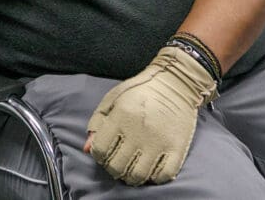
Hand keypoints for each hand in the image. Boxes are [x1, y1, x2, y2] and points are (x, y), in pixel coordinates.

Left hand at [84, 46, 216, 185]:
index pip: (100, 150)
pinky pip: (164, 175)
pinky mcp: (177, 148)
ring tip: (129, 171)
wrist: (174, 85)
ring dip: (130, 178)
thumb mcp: (112, 100)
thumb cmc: (138, 91)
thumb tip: (87, 149)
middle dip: (112, 169)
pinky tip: (149, 171)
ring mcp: (159, 142)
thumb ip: (97, 124)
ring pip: (139, 175)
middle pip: (117, 166)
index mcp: (121, 117)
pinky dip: (154, 179)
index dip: (98, 155)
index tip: (102, 152)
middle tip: (115, 164)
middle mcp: (138, 132)